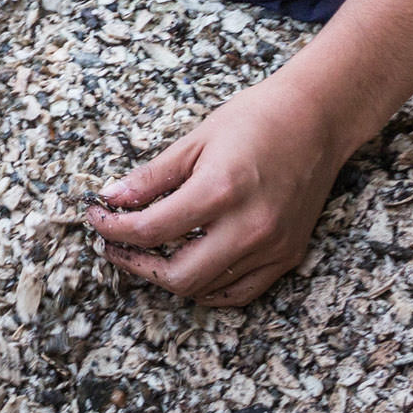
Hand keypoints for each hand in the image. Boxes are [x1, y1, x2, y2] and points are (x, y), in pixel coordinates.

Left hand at [85, 75, 348, 304]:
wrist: (316, 120)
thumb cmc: (254, 119)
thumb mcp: (194, 140)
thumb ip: (151, 176)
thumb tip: (111, 198)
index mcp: (219, 191)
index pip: (151, 229)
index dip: (113, 228)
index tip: (96, 218)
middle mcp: (248, 227)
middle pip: (178, 275)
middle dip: (136, 264)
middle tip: (114, 244)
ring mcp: (272, 247)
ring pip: (207, 288)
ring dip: (168, 277)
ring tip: (144, 254)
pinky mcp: (288, 256)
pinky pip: (240, 292)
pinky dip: (208, 288)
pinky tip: (187, 270)